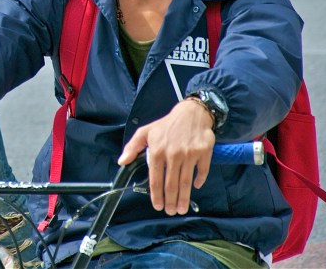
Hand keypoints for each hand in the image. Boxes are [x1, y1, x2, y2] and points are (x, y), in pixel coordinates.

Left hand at [117, 99, 214, 215]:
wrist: (191, 113)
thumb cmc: (167, 125)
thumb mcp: (145, 132)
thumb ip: (132, 147)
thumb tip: (122, 161)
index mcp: (156, 150)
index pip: (155, 179)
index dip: (156, 195)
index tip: (157, 206)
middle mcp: (172, 154)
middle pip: (171, 184)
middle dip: (170, 201)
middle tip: (171, 211)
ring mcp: (189, 154)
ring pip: (185, 182)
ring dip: (184, 198)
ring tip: (182, 208)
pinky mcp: (203, 152)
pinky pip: (202, 171)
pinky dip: (199, 181)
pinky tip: (195, 187)